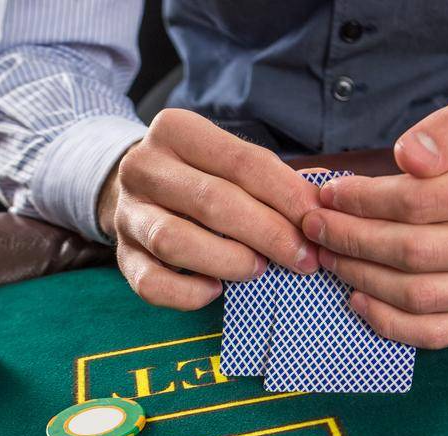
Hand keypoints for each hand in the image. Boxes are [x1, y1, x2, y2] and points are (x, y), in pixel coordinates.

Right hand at [100, 109, 320, 309]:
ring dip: (227, 260)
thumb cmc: (199, 178)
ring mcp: (128, 213)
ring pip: (175, 240)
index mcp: (176, 130)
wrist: (130, 191)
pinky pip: (151, 283)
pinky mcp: (121, 255)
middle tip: (303, 258)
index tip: (320, 224)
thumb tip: (326, 199)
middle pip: (212, 201)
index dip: (287, 196)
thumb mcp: (229, 162)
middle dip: (267, 233)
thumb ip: (273, 178)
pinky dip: (188, 293)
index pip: (242, 161)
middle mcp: (144, 166)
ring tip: (257, 270)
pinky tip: (214, 290)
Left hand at [300, 71, 447, 347]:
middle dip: (353, 240)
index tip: (331, 193)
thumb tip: (411, 158)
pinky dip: (390, 323)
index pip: (425, 201)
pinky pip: (440, 333)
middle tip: (315, 226)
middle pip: (418, 252)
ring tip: (329, 256)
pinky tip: (358, 298)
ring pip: (423, 297)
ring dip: (363, 279)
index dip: (366, 200)